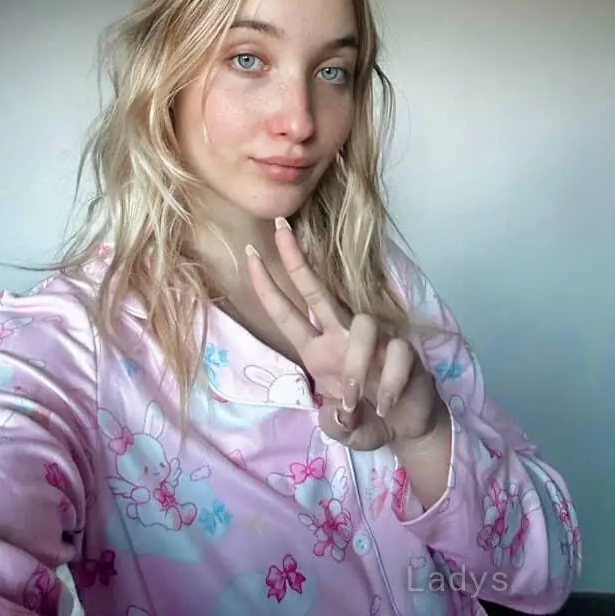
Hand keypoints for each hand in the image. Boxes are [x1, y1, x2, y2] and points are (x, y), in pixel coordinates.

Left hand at [246, 218, 446, 451]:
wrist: (409, 428)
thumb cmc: (368, 418)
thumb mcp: (343, 429)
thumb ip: (336, 423)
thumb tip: (340, 412)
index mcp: (317, 350)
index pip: (286, 312)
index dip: (267, 285)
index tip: (247, 252)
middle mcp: (341, 337)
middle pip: (316, 291)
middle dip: (297, 260)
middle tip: (279, 229)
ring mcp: (375, 340)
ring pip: (363, 325)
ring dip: (357, 364)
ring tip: (355, 400)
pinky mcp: (404, 351)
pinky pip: (395, 356)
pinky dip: (388, 384)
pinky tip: (386, 406)